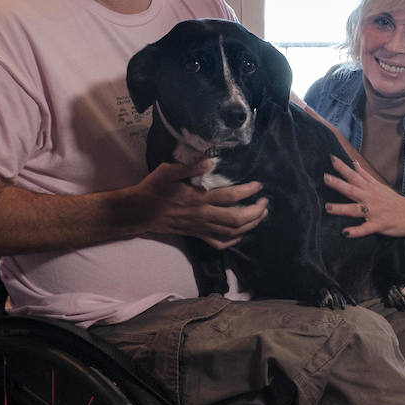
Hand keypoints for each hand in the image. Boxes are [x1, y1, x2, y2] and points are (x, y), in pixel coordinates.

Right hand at [137, 160, 267, 249]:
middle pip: (237, 219)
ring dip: (250, 225)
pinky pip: (219, 243)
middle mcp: (203, 215)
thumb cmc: (153, 189)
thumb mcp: (168, 172)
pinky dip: (233, 240)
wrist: (139, 212)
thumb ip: (190, 167)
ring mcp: (200, 228)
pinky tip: (241, 233)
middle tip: (265, 202)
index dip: (248, 191)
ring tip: (260, 215)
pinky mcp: (196, 235)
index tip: (259, 185)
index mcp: (199, 198)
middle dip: (256, 212)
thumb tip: (210, 160)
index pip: (231, 196)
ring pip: (232, 232)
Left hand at [323, 155, 404, 238]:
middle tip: (325, 178)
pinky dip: (356, 231)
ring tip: (328, 208)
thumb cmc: (394, 200)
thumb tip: (354, 163)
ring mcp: (374, 211)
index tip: (331, 158)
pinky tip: (345, 233)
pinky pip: (366, 229)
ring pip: (356, 209)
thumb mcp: (379, 185)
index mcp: (370, 188)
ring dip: (342, 208)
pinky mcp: (379, 224)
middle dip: (338, 184)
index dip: (342, 167)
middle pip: (352, 190)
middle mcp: (370, 198)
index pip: (354, 175)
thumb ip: (365, 175)